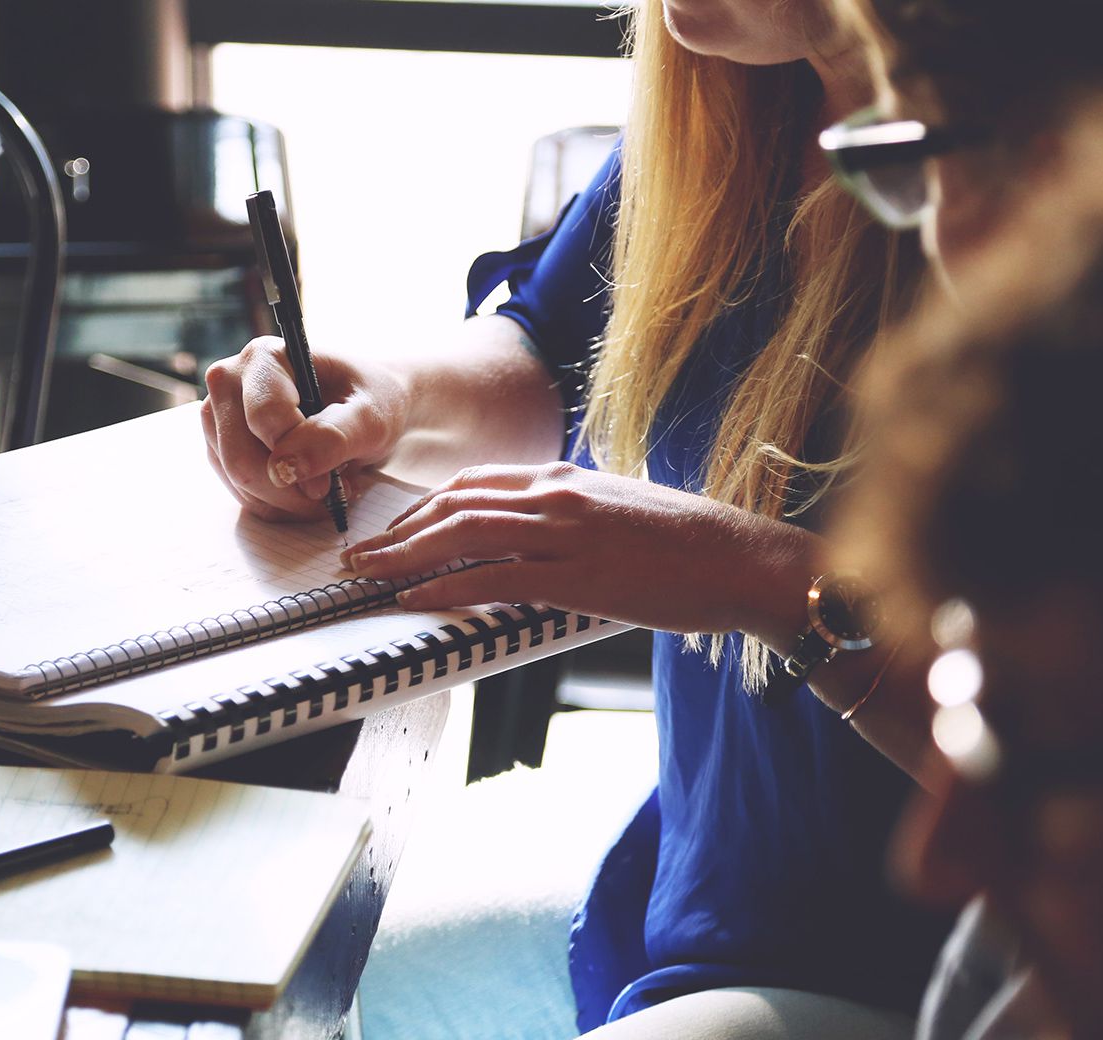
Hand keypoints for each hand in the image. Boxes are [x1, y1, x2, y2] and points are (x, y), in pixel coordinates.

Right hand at [200, 336, 410, 520]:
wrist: (366, 407)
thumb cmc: (371, 401)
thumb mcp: (370, 417)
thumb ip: (332, 436)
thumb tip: (285, 468)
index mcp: (265, 357)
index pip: (263, 418)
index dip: (298, 457)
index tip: (331, 481)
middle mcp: (230, 382)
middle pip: (240, 457)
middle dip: (290, 490)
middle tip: (331, 493)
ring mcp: (220, 417)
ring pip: (238, 482)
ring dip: (287, 501)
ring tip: (326, 488)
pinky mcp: (222, 449)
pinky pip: (242, 494)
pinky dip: (278, 505)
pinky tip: (307, 492)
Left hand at [341, 462, 816, 642]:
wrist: (742, 558)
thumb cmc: (688, 545)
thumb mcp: (617, 512)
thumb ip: (569, 517)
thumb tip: (533, 540)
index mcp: (564, 478)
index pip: (473, 483)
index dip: (423, 507)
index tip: (393, 529)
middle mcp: (556, 495)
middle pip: (454, 504)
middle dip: (398, 531)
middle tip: (359, 555)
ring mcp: (565, 532)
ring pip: (463, 534)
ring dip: (404, 556)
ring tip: (369, 575)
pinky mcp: (578, 574)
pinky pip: (494, 578)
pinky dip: (446, 587)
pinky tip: (415, 599)